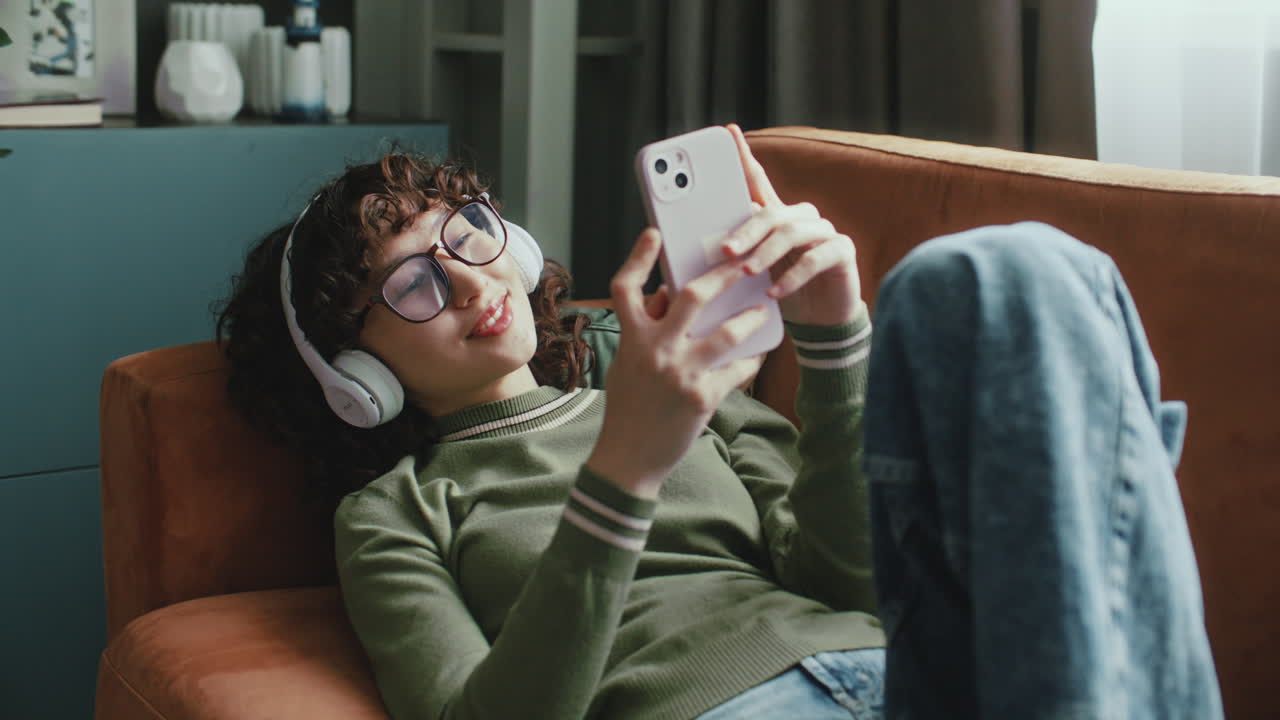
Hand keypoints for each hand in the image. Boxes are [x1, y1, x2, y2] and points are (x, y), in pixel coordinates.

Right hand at [586, 229, 766, 497]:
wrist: (629, 458)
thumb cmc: (629, 407)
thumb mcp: (628, 363)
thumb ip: (646, 328)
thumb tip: (667, 294)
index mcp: (631, 338)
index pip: (626, 288)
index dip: (638, 258)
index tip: (653, 234)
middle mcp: (655, 350)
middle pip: (691, 296)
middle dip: (722, 275)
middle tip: (743, 262)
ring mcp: (680, 374)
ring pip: (726, 332)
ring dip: (750, 317)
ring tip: (763, 310)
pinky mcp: (702, 398)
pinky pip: (736, 369)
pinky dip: (750, 359)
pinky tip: (760, 353)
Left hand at [722, 124, 862, 325]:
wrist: (818, 322)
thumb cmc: (780, 292)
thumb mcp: (753, 272)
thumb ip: (736, 254)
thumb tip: (700, 245)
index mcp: (777, 217)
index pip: (758, 181)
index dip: (744, 156)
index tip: (729, 131)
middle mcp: (802, 218)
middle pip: (772, 212)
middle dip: (746, 231)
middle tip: (726, 251)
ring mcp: (825, 232)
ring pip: (793, 232)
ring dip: (766, 254)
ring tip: (747, 273)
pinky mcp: (843, 252)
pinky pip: (815, 258)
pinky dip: (792, 276)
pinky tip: (775, 292)